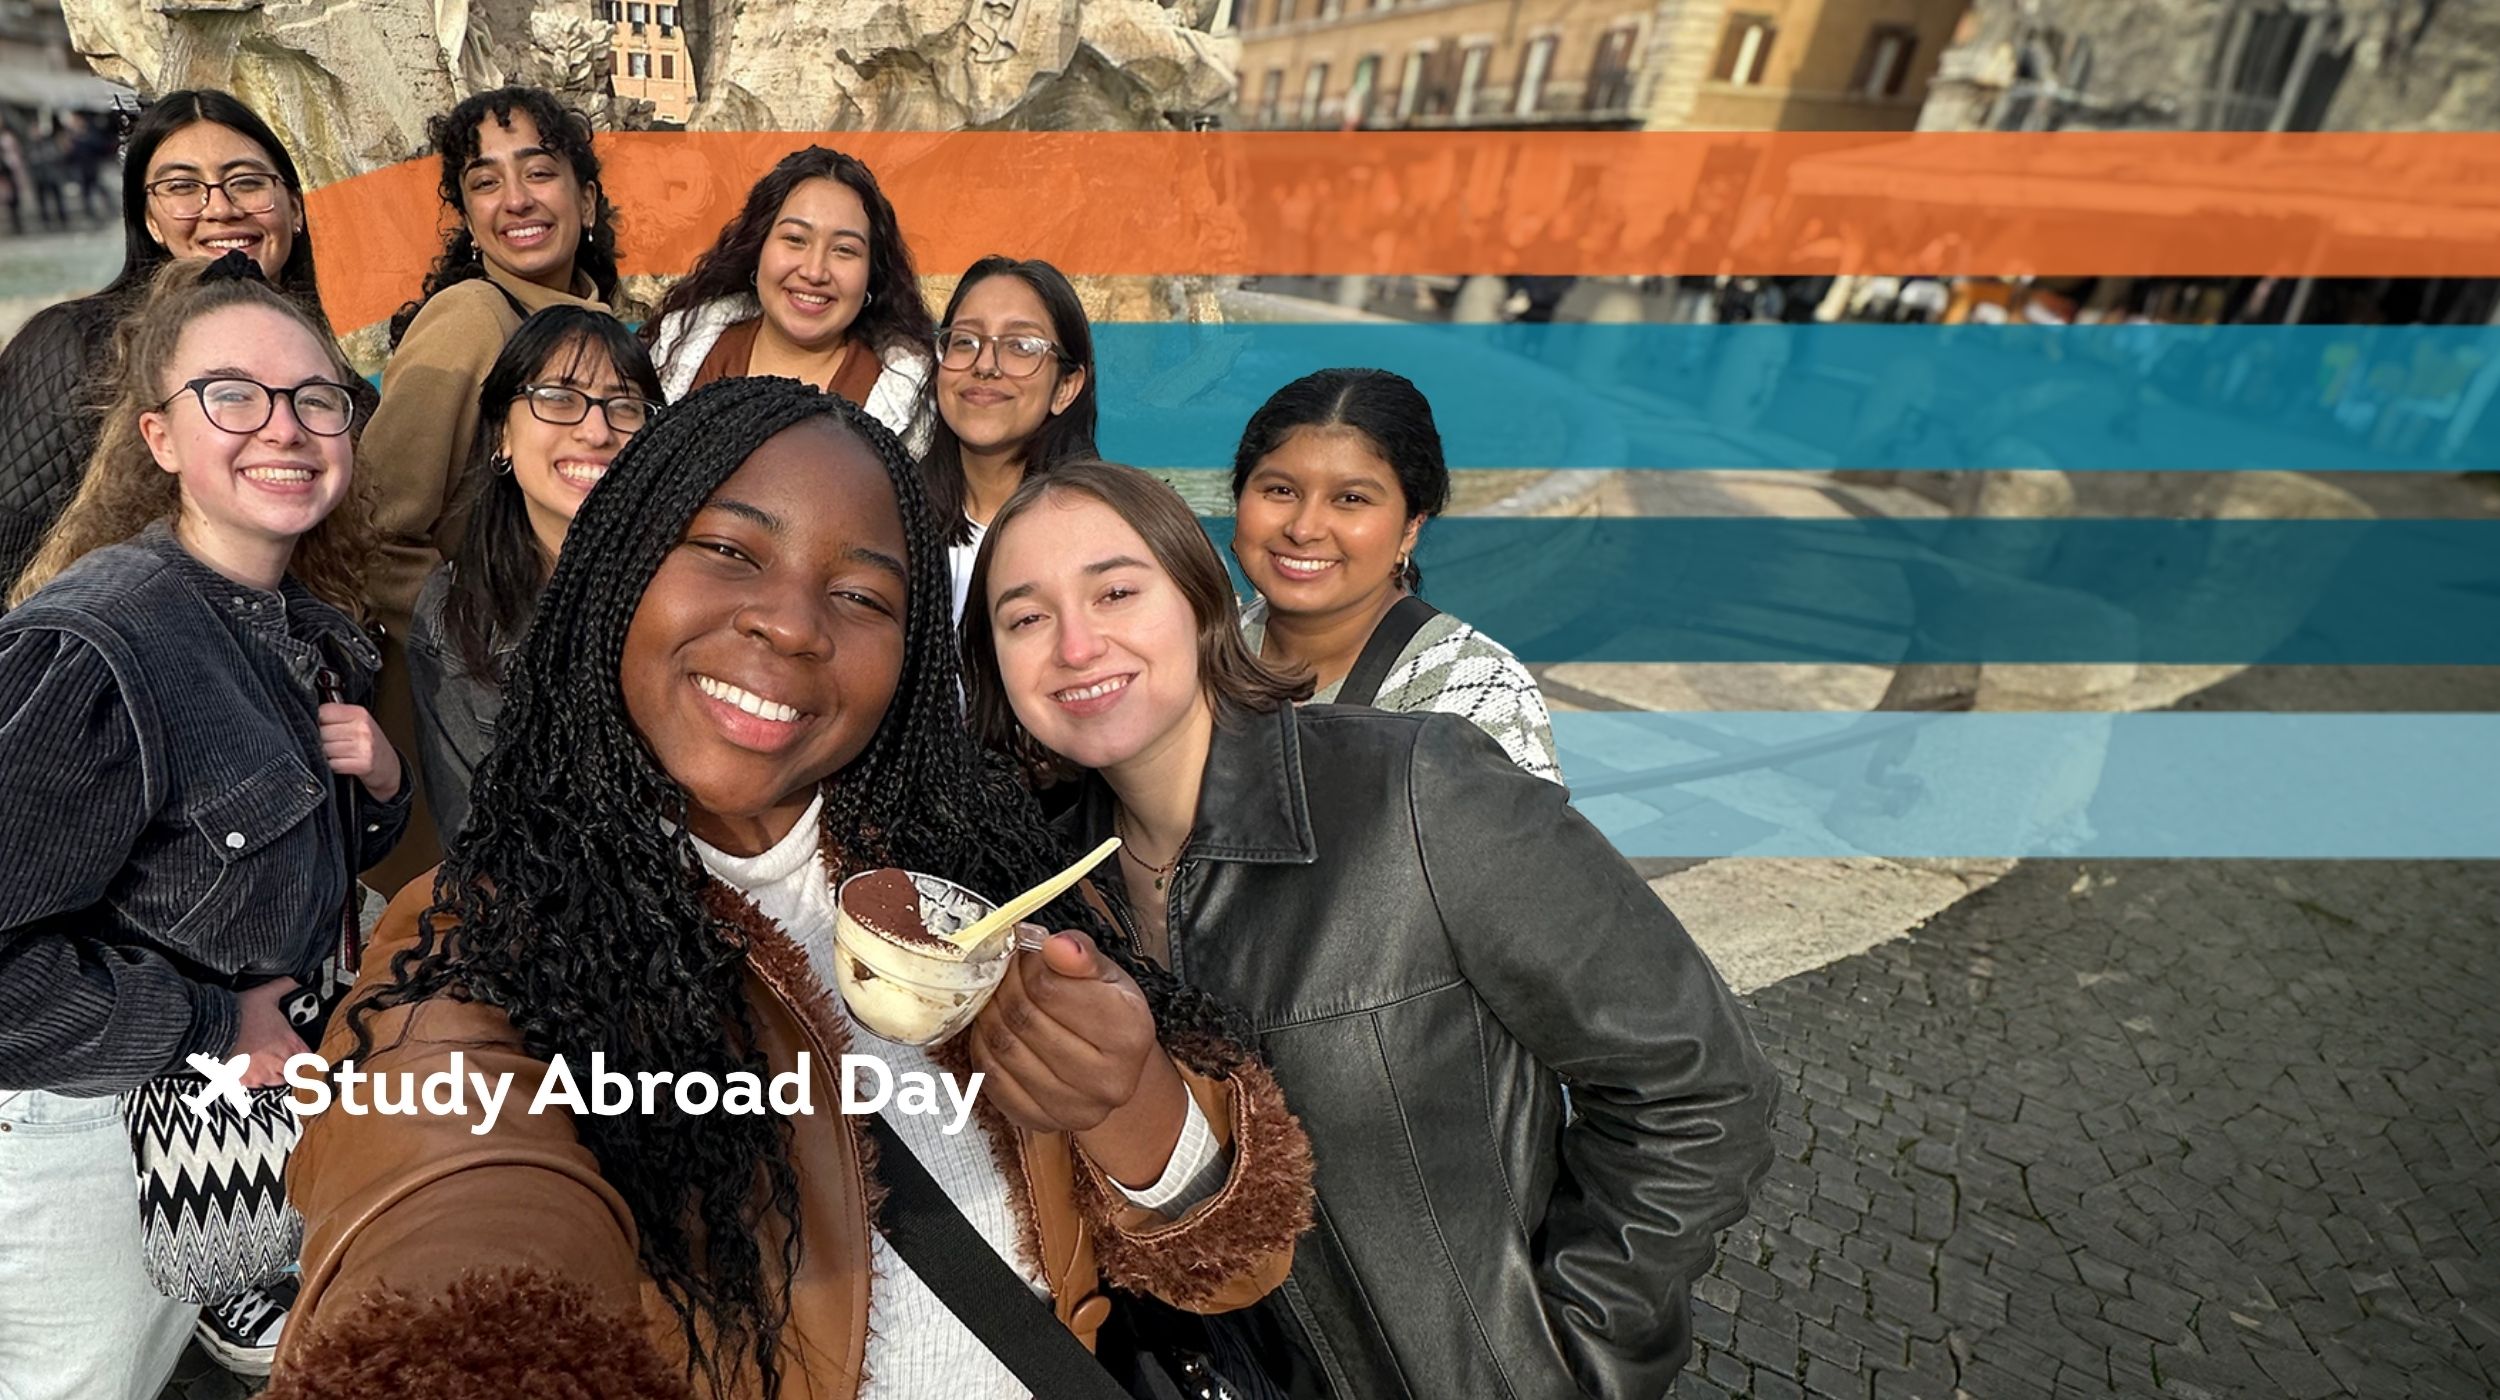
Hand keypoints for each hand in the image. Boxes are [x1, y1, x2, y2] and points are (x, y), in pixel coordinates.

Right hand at [230, 977, 309, 1087]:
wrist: (211, 1028)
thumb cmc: (239, 1013)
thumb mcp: (266, 994)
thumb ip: (285, 986)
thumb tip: (294, 982)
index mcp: (289, 1043)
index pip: (309, 1057)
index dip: (306, 1054)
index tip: (302, 1051)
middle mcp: (279, 1061)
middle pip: (295, 1072)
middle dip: (292, 1065)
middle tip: (286, 1058)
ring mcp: (262, 1073)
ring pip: (278, 1081)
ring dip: (277, 1074)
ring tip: (270, 1063)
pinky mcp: (244, 1080)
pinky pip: (257, 1086)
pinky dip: (257, 1079)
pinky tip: (252, 1069)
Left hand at [319, 701, 401, 802]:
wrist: (389, 766)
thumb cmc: (368, 743)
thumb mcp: (357, 723)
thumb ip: (335, 717)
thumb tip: (304, 716)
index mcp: (359, 713)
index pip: (323, 711)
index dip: (315, 720)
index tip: (319, 727)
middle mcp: (362, 728)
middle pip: (321, 731)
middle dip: (318, 739)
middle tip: (327, 743)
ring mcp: (364, 746)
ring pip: (324, 749)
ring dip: (323, 754)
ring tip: (333, 753)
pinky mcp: (363, 764)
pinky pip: (333, 764)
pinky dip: (331, 766)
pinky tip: (339, 762)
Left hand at [970, 930, 1188, 1186]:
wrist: (1114, 1070)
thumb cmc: (1109, 1014)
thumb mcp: (1107, 975)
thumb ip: (1081, 955)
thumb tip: (1054, 945)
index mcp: (1130, 1033)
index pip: (1050, 989)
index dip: (1026, 963)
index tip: (1023, 951)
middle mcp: (1108, 1080)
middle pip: (1025, 1019)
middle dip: (1004, 985)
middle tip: (1002, 969)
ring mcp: (1074, 1109)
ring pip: (1004, 1048)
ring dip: (988, 1013)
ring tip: (995, 994)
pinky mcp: (1042, 1123)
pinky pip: (992, 1079)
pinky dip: (983, 1047)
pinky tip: (991, 1028)